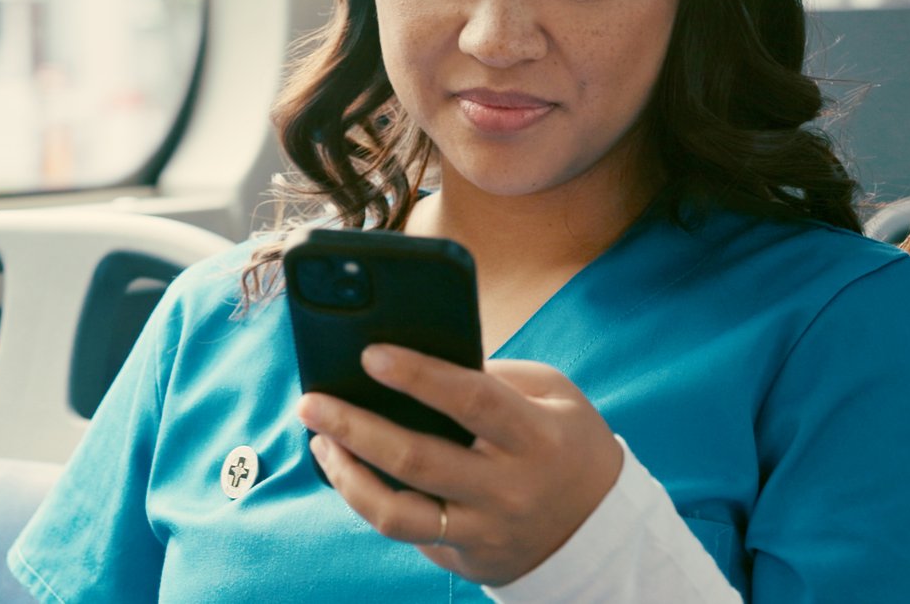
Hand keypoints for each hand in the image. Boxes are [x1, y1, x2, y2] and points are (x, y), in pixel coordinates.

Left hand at [294, 343, 623, 585]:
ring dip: (346, 475)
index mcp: (535, 436)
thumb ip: (496, 375)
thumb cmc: (568, 444)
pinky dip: (366, 499)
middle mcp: (507, 488)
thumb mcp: (554, 396)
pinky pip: (403, 530)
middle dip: (354, 426)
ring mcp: (483, 529)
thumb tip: (419, 361)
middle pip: (416, 459)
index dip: (418, 375)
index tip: (370, 353)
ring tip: (318, 442)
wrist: (599, 531)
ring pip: (396, 512)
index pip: (470, 400)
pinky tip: (345, 470)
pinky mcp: (463, 556)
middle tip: (311, 401)